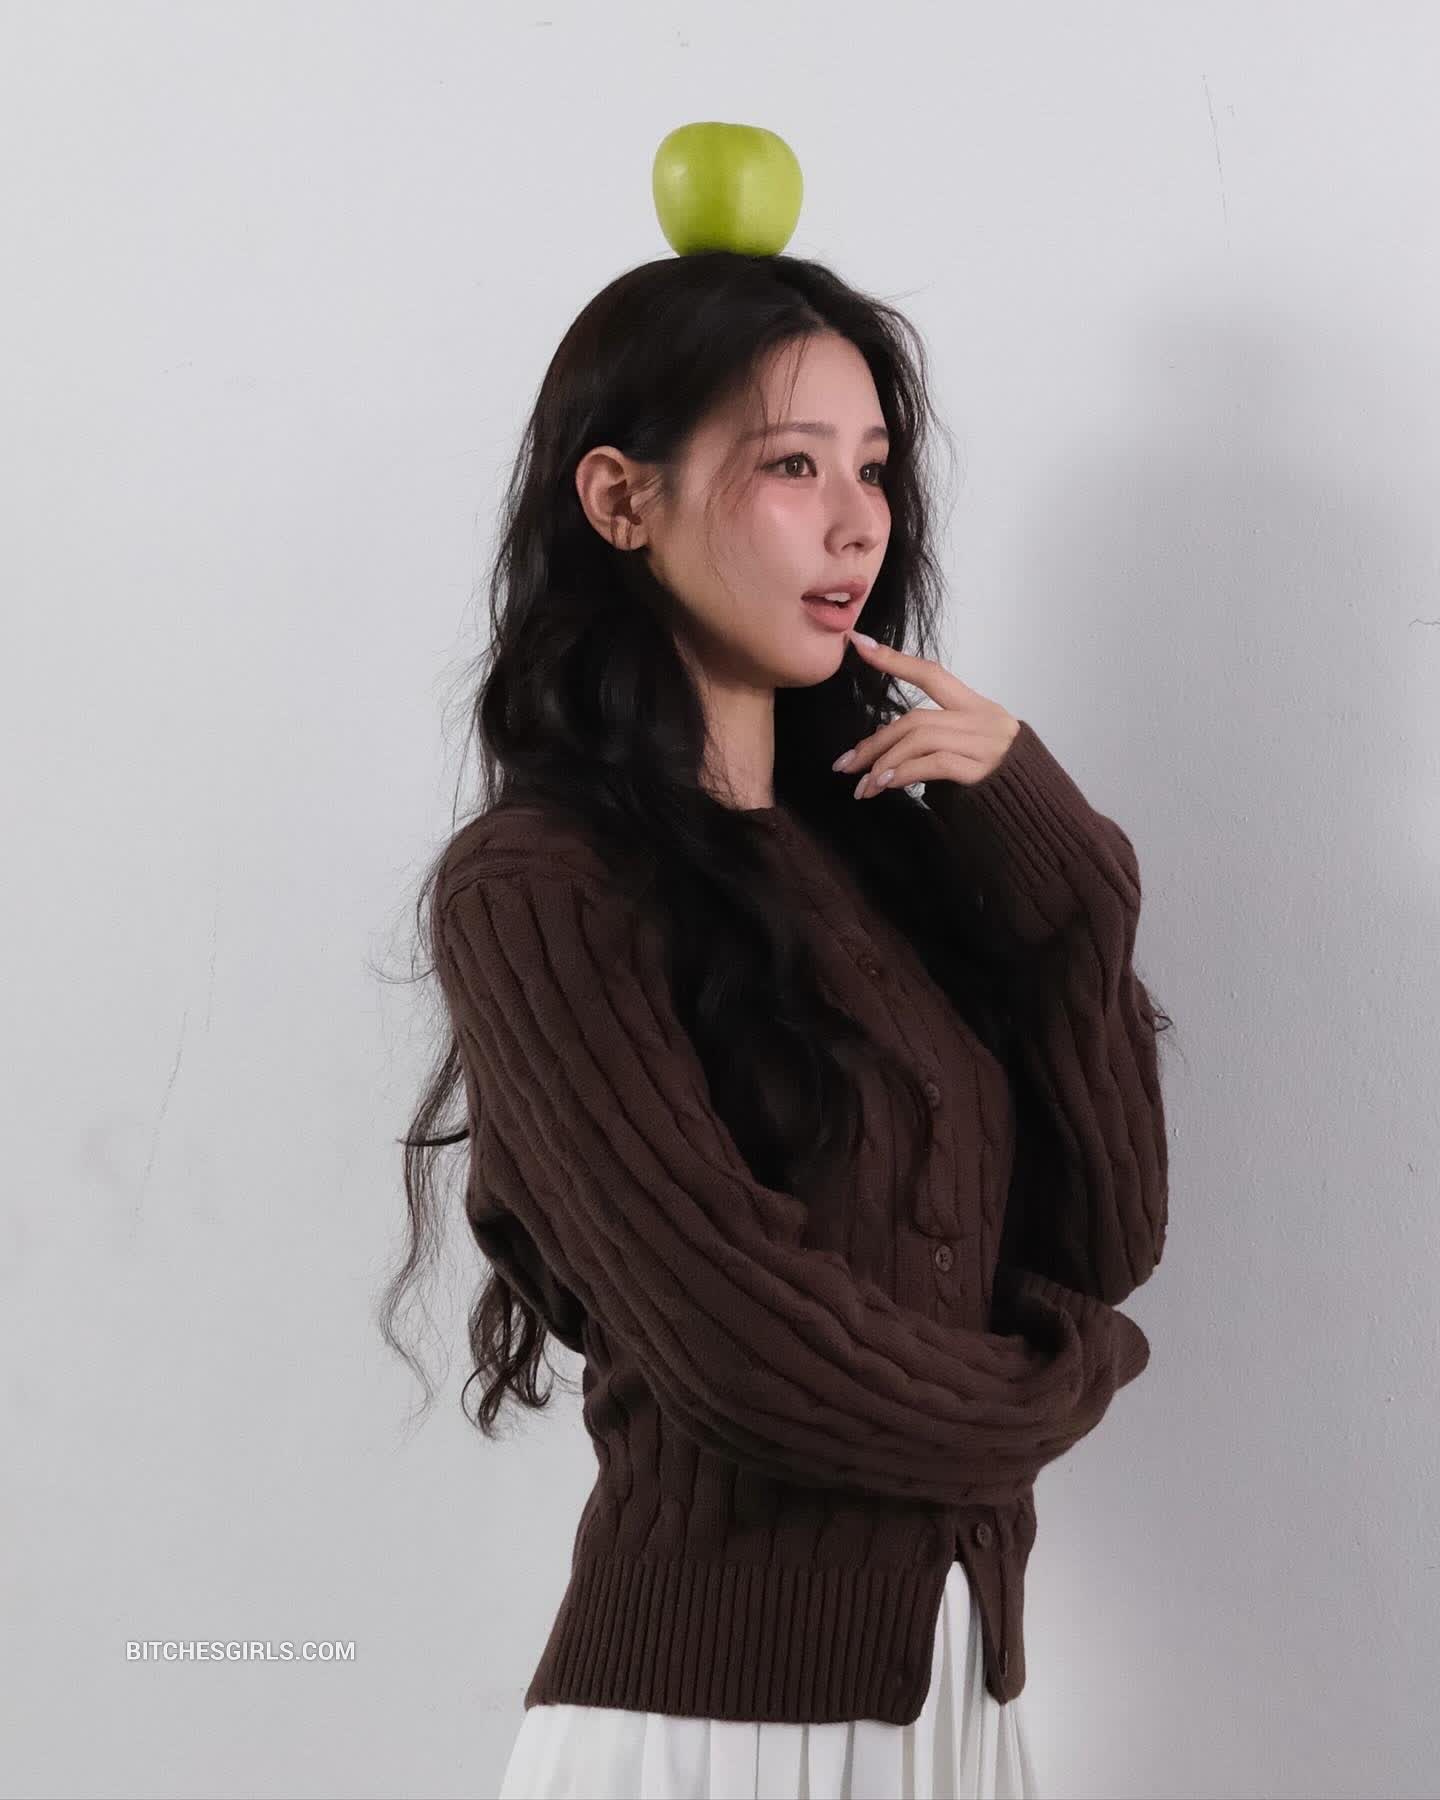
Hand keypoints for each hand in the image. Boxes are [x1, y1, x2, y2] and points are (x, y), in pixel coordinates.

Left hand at [833, 630, 1021, 796]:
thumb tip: (884, 746)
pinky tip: (885, 785)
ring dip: (884, 763)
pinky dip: (904, 773)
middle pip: (915, 717)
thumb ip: (934, 741)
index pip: (931, 674)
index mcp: (978, 707)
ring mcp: (986, 743)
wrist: (1034, 811)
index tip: (858, 643)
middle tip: (846, 765)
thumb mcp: (967, 751)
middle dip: (875, 742)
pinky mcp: (984, 770)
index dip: (894, 659)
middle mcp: (984, 718)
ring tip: (864, 787)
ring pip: (920, 738)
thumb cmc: (994, 784)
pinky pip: (934, 763)